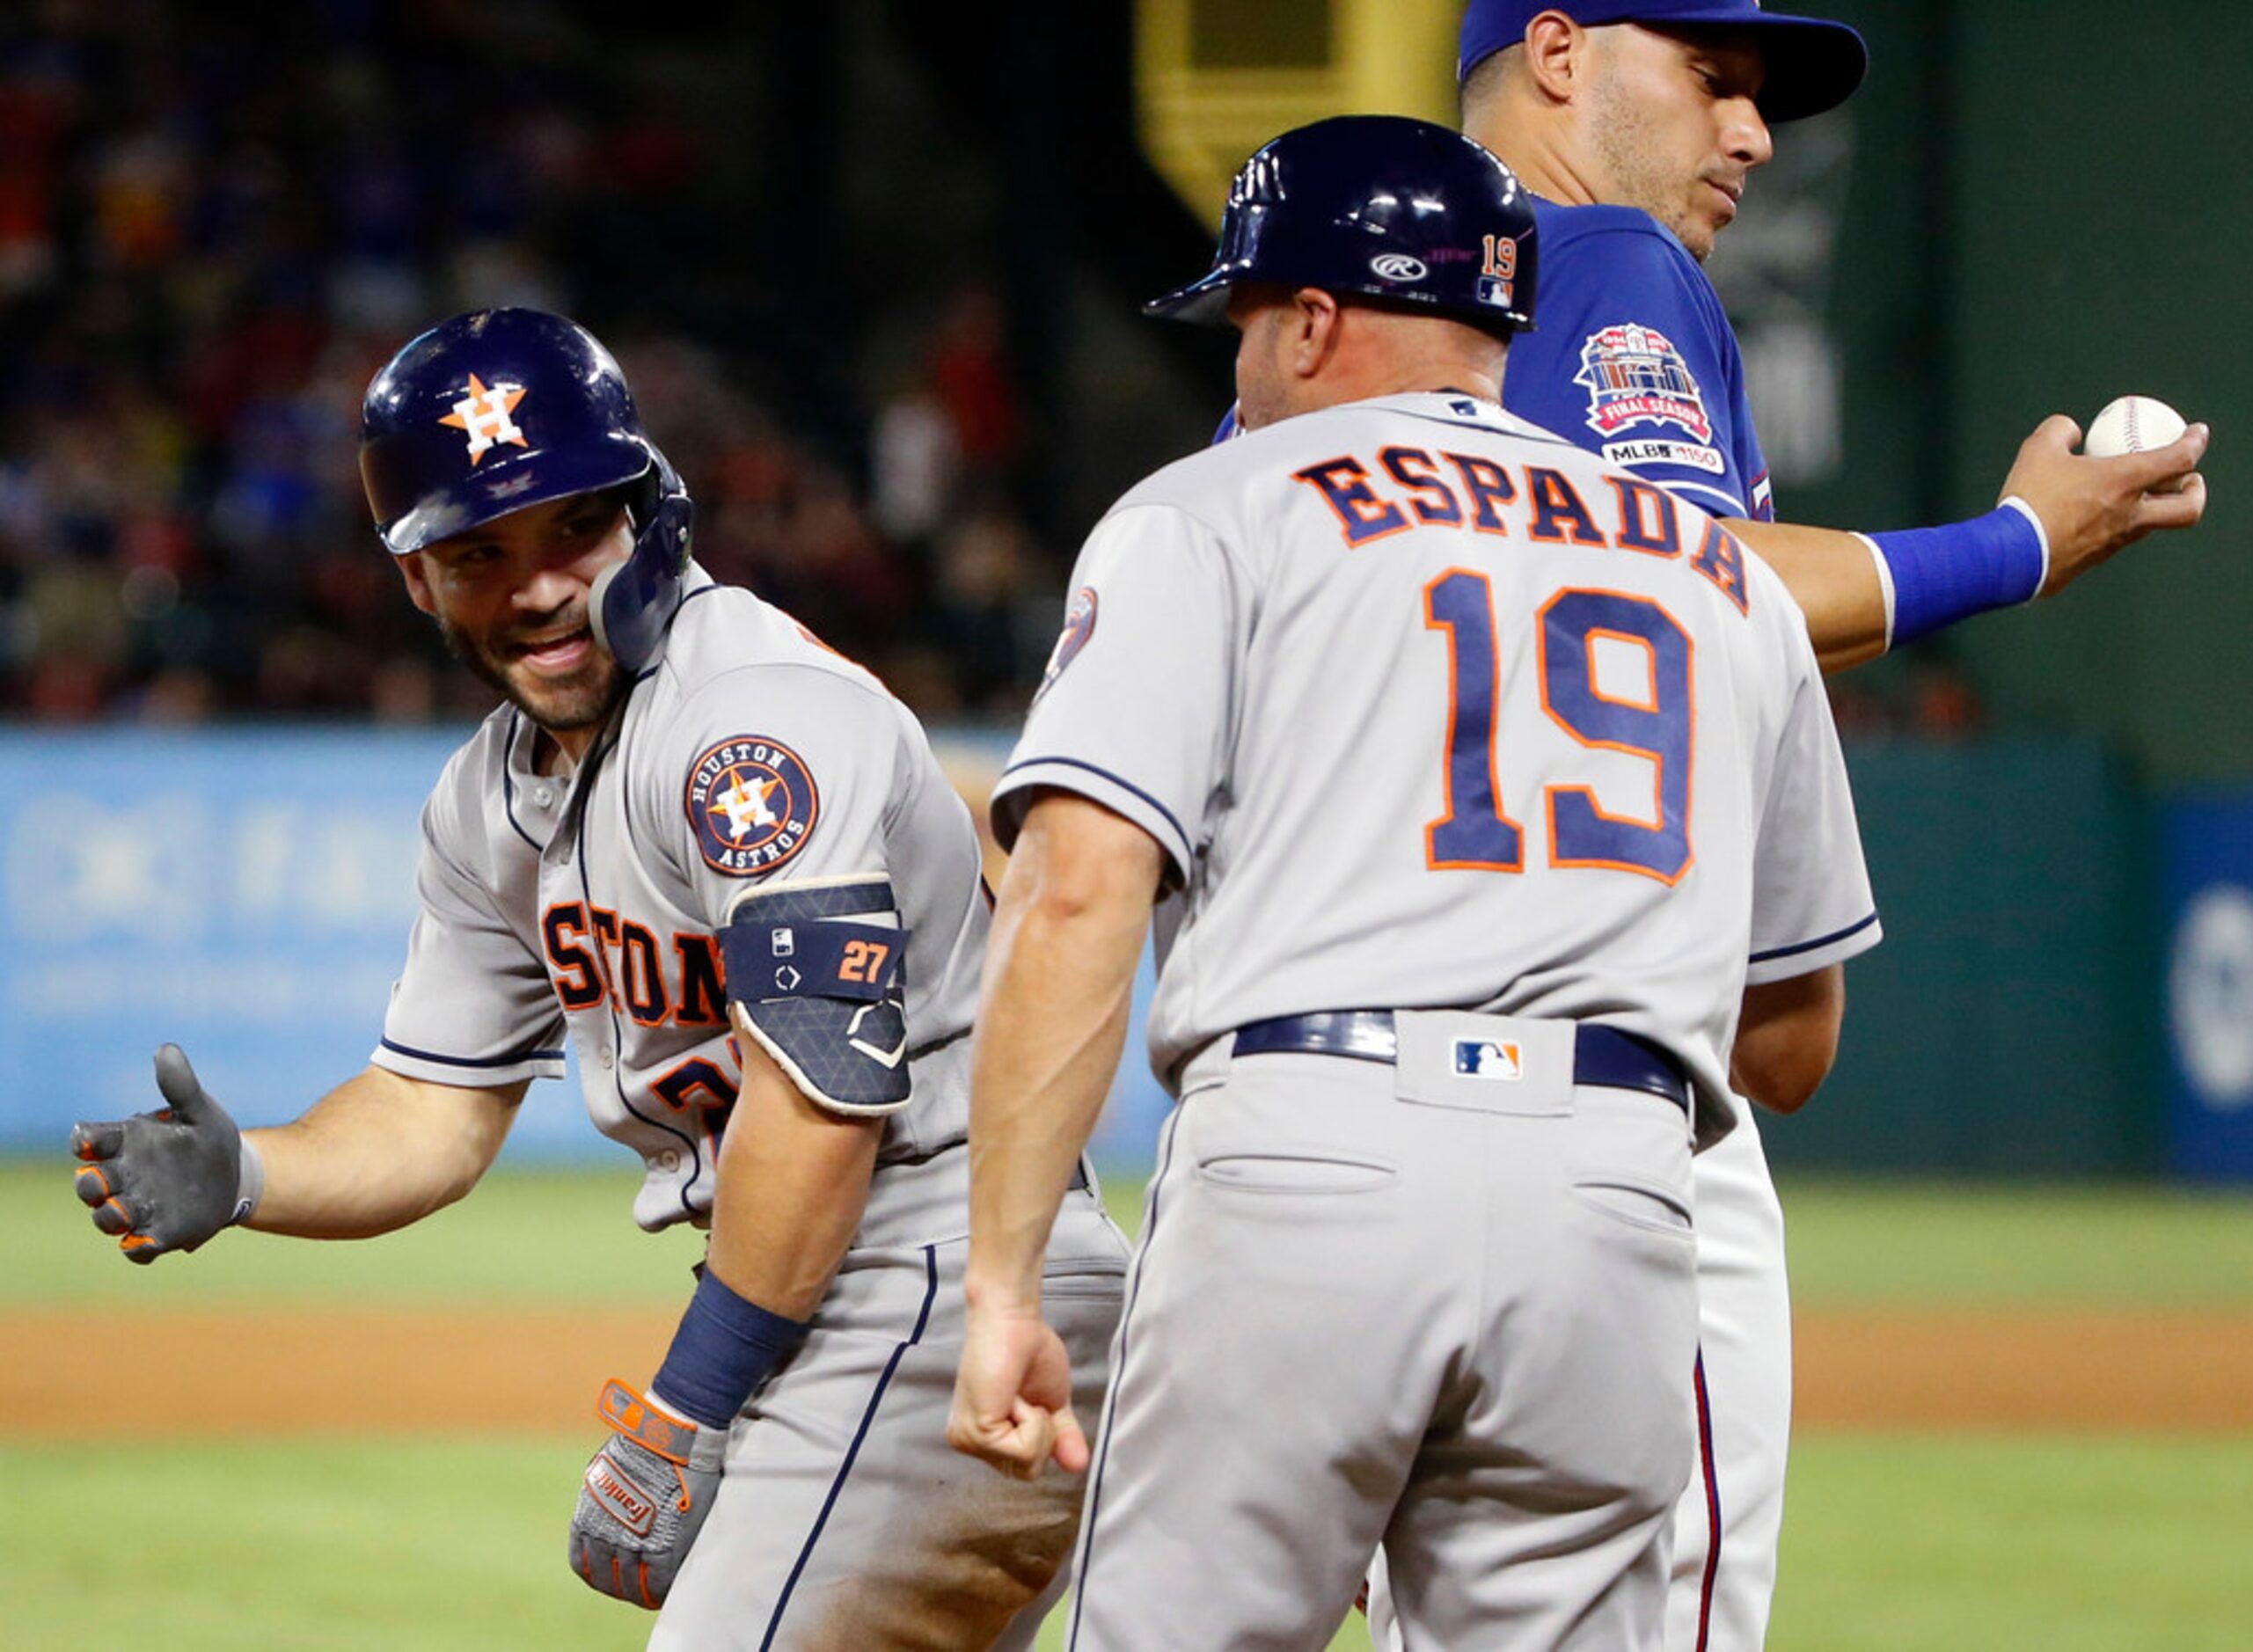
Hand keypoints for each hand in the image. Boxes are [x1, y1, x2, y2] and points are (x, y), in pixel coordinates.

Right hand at [71, 1045, 250, 1262]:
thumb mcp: (200, 1110)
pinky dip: (138, 1247)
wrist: (233, 1175)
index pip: (92, 1139)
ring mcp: (137, 1207)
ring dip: (109, 1217)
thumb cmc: (206, 1138)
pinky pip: (138, 1247)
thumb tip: (166, 1049)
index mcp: (126, 1142)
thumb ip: (180, 1085)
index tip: (86, 1138)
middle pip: (88, 1185)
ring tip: (123, 1212)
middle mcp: (123, 1176)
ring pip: (107, 1218)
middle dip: (88, 1185)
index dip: (84, 1139)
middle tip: (99, 1181)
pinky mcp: (159, 1234)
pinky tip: (148, 1241)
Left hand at [570, 1379, 725, 1609]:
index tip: (613, 1578)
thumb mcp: (607, 1469)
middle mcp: (603, 1535)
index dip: (598, 1575)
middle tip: (637, 1590)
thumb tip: (614, 1504)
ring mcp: (632, 1543)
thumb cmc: (643, 1443)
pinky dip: (662, 1590)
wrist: (668, 1433)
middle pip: (606, 1580)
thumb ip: (607, 1495)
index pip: (582, 1564)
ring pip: (632, 1586)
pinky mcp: (661, 1545)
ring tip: (654, 1595)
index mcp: (586, 1518)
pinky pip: (659, 1581)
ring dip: (642, 1594)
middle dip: (621, 1588)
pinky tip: (668, 1589)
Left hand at [948, 1299, 1085, 1480]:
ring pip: (1028, 1464)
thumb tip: (1079, 1465)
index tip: (1034, 1403)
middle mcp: (969, 1443)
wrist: (1015, 1323)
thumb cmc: (1031, 1353)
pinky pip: (1027, 1450)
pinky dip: (1033, 1420)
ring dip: (1038, 1425)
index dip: (1046, 1439)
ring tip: (1019, 1395)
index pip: (1027, 1468)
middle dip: (1043, 1435)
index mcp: (984, 1438)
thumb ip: (1062, 1438)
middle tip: (1027, 1399)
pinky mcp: (978, 1433)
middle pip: (1028, 1473)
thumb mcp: (1053, 1405)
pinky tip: (1014, 1396)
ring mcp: (970, 1440)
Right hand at [2003, 413, 2209, 595]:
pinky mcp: (2092, 561)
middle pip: (2188, 509)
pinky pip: (2113, 541)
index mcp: (2125, 481)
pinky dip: (2114, 526)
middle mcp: (2130, 514)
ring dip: (2150, 508)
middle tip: (2188, 481)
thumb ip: (2060, 430)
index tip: (2197, 434)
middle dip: (2195, 492)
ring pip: (2149, 526)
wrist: (2011, 555)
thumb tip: (2072, 430)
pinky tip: (2089, 518)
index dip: (2195, 443)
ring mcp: (2114, 542)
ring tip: (2131, 496)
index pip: (2180, 460)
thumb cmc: (2029, 499)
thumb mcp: (2037, 450)